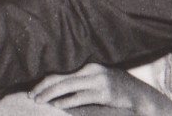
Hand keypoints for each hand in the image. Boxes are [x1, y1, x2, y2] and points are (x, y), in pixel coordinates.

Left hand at [30, 63, 171, 115]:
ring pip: (67, 86)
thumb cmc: (118, 91)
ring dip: (50, 94)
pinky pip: (80, 97)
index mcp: (89, 66)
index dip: (45, 81)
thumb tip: (60, 91)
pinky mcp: (104, 92)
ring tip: (39, 101)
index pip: (61, 72)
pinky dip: (66, 101)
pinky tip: (56, 105)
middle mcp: (92, 70)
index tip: (34, 90)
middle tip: (31, 96)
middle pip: (61, 78)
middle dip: (43, 87)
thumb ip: (82, 83)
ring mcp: (98, 81)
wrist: (141, 96)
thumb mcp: (99, 82)